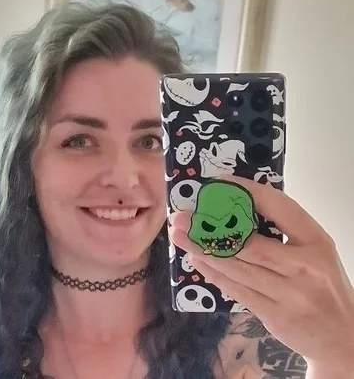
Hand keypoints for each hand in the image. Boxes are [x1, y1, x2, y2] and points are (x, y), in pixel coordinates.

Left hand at [169, 175, 353, 373]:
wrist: (343, 337)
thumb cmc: (323, 285)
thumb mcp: (314, 250)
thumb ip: (283, 231)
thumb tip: (236, 208)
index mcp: (316, 241)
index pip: (279, 207)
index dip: (246, 192)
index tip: (219, 183)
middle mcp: (305, 266)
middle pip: (249, 242)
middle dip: (211, 227)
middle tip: (184, 216)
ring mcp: (290, 293)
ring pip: (237, 266)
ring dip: (203, 249)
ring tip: (181, 235)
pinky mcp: (275, 314)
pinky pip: (236, 289)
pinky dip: (213, 272)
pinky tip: (196, 260)